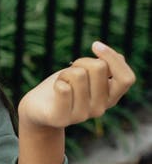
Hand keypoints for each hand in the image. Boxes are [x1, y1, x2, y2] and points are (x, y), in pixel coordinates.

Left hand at [17, 42, 135, 163]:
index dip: (113, 58)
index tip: (94, 45)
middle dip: (82, 61)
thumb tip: (119, 57)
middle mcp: (100, 109)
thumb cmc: (66, 86)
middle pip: (99, 68)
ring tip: (62, 82)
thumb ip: (105, 68)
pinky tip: (55, 90)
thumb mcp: (88, 74)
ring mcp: (81, 116)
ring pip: (78, 75)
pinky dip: (57, 82)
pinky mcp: (61, 118)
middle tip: (71, 72)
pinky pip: (63, 89)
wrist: (38, 109)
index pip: (126, 79)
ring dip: (66, 73)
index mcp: (110, 98)